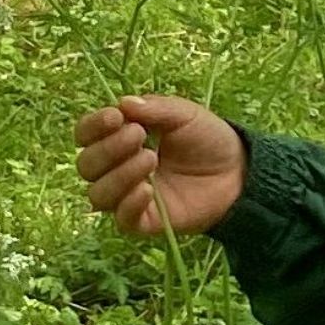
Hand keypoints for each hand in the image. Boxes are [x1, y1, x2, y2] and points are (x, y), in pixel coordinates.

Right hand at [77, 94, 245, 239]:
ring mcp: (128, 196)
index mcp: (119, 138)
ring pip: (97, 194)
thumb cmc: (207, 139)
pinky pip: (121, 219)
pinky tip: (148, 189)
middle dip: (109, 148)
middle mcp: (116, 168)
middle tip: (140, 137)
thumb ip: (156, 109)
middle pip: (86, 165)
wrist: (238, 172)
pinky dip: (129, 203)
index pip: (85, 135)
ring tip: (152, 159)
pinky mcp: (145, 221)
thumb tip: (123, 104)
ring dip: (119, 174)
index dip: (93, 126)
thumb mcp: (185, 114)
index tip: (116, 117)